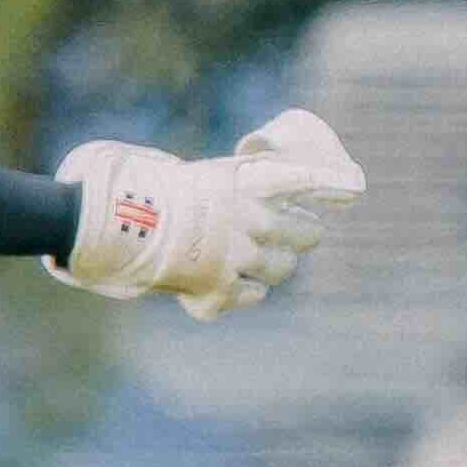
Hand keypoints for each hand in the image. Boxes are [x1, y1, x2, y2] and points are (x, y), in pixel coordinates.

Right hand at [52, 109, 366, 318]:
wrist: (114, 227)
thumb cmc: (146, 192)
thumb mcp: (193, 172)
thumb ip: (228, 182)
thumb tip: (250, 191)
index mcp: (242, 183)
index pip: (303, 178)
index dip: (333, 183)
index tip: (352, 187)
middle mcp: (248, 219)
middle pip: (304, 234)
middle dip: (303, 234)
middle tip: (301, 234)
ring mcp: (236, 257)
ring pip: (281, 268)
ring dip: (276, 264)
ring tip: (265, 261)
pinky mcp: (219, 290)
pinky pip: (251, 294)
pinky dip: (244, 290)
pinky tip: (233, 283)